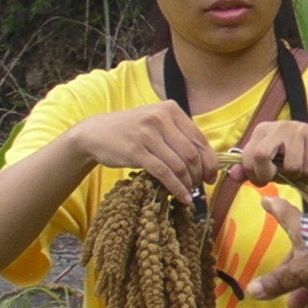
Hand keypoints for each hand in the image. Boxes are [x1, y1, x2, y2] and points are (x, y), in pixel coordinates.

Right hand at [67, 101, 215, 198]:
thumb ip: (179, 135)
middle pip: (192, 154)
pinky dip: (176, 188)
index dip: (210, 161)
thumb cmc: (131, 130)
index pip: (200, 138)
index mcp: (171, 110)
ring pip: (179, 165)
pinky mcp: (136, 151)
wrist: (95, 133)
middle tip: (199, 187)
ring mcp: (148, 134)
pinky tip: (181, 198)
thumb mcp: (156, 122)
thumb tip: (206, 160)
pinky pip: (164, 173)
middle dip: (199, 175)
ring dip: (188, 184)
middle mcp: (161, 118)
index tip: (212, 177)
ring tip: (189, 193)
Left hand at [233, 121, 307, 185]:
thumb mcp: (273, 164)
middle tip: (278, 178)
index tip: (264, 181)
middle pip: (261, 155)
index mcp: (263, 130)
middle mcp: (279, 126)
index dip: (253, 174)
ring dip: (297, 175)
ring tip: (303, 169)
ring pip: (290, 165)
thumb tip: (232, 174)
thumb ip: (252, 169)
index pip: (247, 155)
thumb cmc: (299, 155)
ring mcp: (299, 129)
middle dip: (268, 175)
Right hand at [245, 195, 307, 307]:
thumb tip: (251, 290)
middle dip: (289, 274)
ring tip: (295, 306)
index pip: (287, 216)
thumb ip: (278, 281)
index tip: (265, 199)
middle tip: (278, 289)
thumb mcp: (299, 271)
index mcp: (307, 232)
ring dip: (307, 292)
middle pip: (302, 255)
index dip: (275, 208)